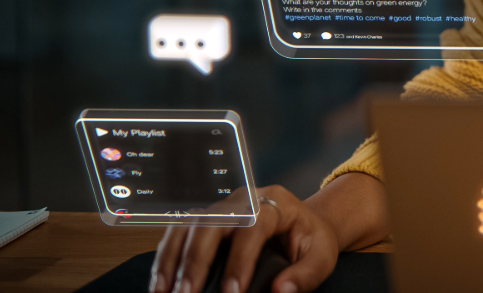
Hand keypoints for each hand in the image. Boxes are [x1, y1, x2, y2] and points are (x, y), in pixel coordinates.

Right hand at [151, 185, 338, 292]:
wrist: (304, 223)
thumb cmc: (309, 238)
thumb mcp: (321, 255)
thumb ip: (306, 274)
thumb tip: (281, 290)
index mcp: (275, 203)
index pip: (252, 227)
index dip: (240, 260)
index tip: (232, 292)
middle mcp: (244, 199)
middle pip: (212, 221)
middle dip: (196, 260)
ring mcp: (222, 206)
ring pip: (189, 224)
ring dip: (173, 259)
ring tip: (164, 291)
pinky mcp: (207, 218)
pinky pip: (180, 231)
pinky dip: (167, 256)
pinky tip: (161, 282)